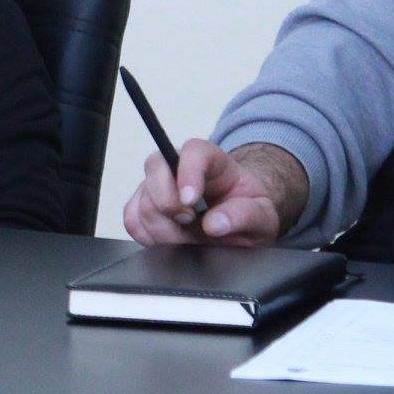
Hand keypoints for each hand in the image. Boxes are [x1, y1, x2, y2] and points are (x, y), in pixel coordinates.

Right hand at [122, 139, 306, 247]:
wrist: (237, 217)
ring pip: (142, 200)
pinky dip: (147, 235)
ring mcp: (157, 184)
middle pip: (156, 168)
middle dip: (169, 205)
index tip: (190, 202)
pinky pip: (131, 219)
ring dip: (162, 228)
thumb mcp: (262, 214)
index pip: (193, 152)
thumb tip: (215, 224)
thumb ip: (245, 215)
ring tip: (187, 238)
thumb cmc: (247, 208)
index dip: (187, 174)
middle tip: (190, 223)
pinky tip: (169, 240)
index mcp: (212, 159)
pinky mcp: (143, 205)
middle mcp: (178, 165)